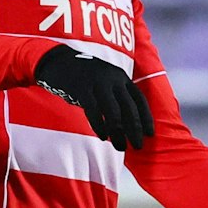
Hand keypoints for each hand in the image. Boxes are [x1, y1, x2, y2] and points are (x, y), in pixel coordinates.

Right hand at [34, 44, 152, 150]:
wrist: (57, 60)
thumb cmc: (85, 78)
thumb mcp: (106, 83)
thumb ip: (116, 98)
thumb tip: (127, 126)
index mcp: (122, 78)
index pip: (139, 100)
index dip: (146, 118)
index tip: (149, 134)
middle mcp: (113, 79)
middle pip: (129, 107)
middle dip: (135, 129)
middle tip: (137, 146)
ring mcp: (97, 82)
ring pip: (113, 111)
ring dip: (118, 132)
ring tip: (120, 146)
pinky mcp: (81, 88)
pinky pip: (93, 110)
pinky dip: (99, 125)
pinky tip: (103, 137)